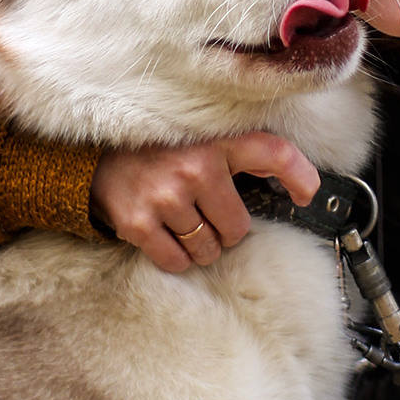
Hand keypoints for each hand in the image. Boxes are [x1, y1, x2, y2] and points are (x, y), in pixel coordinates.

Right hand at [90, 133, 319, 272]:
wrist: (93, 156)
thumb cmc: (159, 149)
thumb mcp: (204, 137)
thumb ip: (247, 152)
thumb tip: (299, 182)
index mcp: (216, 142)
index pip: (274, 152)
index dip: (299, 176)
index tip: (305, 195)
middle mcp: (194, 167)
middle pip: (236, 229)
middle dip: (223, 228)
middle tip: (203, 212)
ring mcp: (165, 197)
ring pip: (207, 250)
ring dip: (199, 245)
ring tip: (182, 221)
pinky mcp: (138, 222)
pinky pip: (176, 262)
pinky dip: (175, 257)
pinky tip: (166, 235)